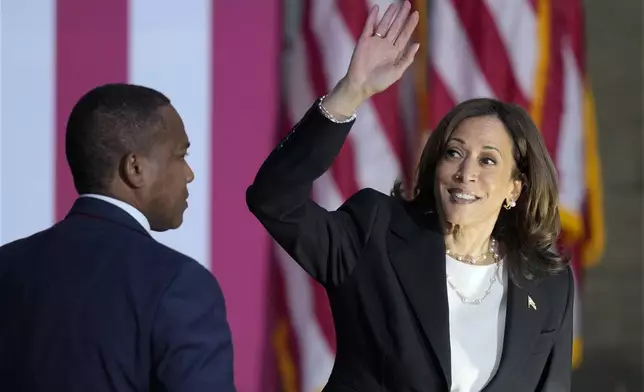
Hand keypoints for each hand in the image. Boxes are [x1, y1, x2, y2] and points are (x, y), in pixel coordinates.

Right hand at [324, 1, 419, 116]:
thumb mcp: (397, 72)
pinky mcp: (364, 41)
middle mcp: (385, 45)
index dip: (410, 24)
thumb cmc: (379, 82)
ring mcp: (375, 42)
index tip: (416, 14)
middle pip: (395, 27)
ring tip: (396, 4)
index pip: (404, 35)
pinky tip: (376, 8)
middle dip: (402, 15)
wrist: (361, 85)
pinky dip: (372, 17)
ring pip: (384, 24)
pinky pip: (369, 26)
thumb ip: (407, 58)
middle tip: (407, 3)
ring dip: (390, 14)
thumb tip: (417, 44)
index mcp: (395, 52)